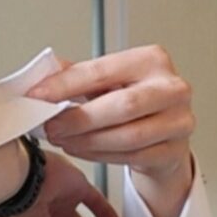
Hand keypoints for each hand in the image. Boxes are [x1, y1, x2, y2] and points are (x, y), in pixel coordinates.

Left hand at [28, 45, 196, 216]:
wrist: (165, 134)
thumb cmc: (135, 103)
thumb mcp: (107, 82)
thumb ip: (76, 76)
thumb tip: (39, 77)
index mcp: (152, 60)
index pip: (103, 70)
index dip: (66, 84)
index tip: (38, 95)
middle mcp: (172, 88)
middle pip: (122, 105)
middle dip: (79, 119)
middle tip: (51, 126)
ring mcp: (179, 121)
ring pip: (128, 136)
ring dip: (88, 141)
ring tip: (64, 140)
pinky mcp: (175, 151)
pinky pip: (132, 157)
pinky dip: (101, 156)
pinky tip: (83, 150)